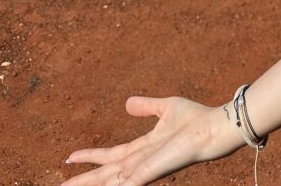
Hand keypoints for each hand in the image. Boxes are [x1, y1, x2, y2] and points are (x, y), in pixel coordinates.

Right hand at [59, 95, 238, 185]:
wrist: (211, 128)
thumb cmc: (195, 119)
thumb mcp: (165, 108)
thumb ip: (147, 107)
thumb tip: (127, 103)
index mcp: (142, 148)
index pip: (110, 156)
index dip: (90, 157)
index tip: (69, 157)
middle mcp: (139, 163)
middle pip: (104, 174)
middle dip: (82, 180)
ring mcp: (142, 170)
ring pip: (108, 182)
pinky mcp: (147, 174)